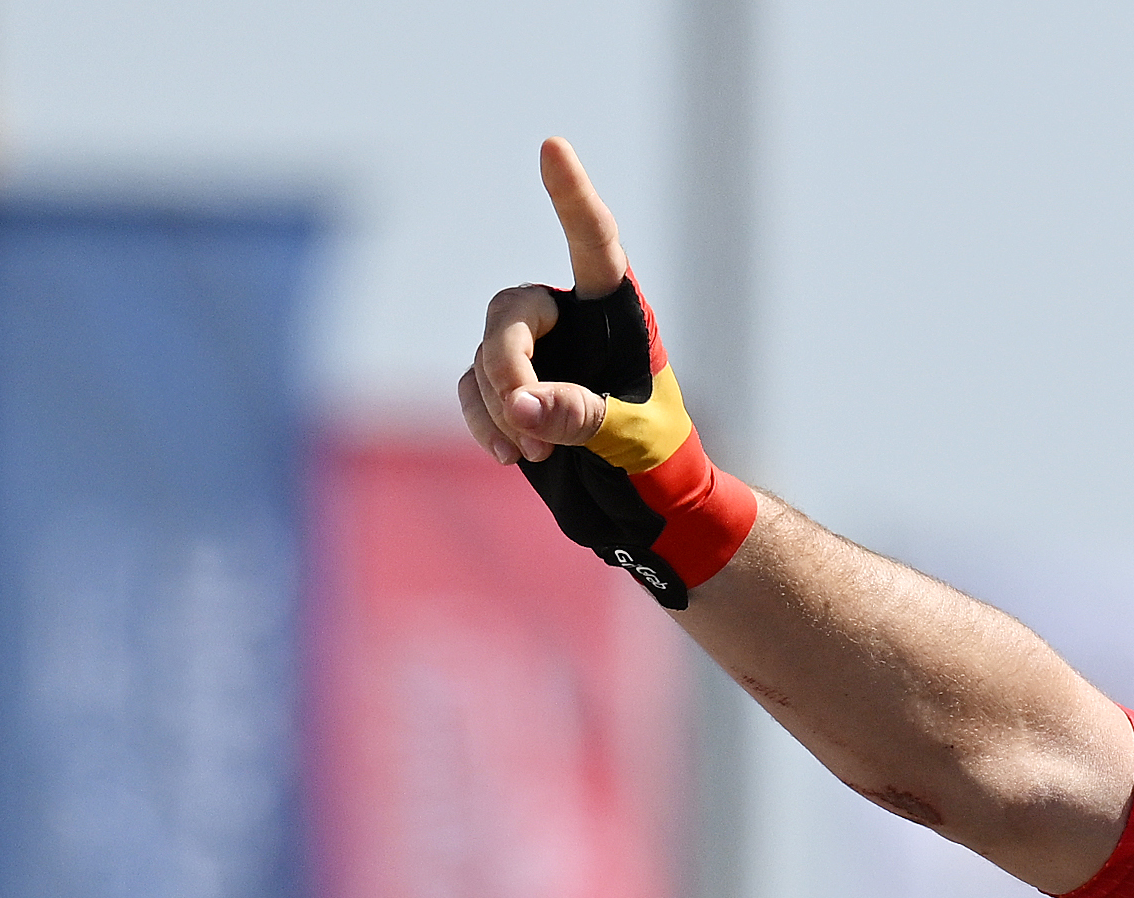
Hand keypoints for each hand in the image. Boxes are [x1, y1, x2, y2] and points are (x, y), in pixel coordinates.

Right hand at [456, 136, 758, 604]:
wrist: (646, 513)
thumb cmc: (660, 464)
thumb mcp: (630, 437)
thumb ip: (578, 414)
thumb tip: (519, 403)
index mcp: (619, 314)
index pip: (593, 243)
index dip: (571, 195)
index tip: (553, 148)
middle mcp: (572, 322)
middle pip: (513, 314)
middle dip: (508, 366)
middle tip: (526, 421)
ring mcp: (538, 355)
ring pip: (486, 355)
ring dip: (499, 405)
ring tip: (534, 452)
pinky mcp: (510, 391)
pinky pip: (473, 390)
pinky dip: (484, 421)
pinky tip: (511, 456)